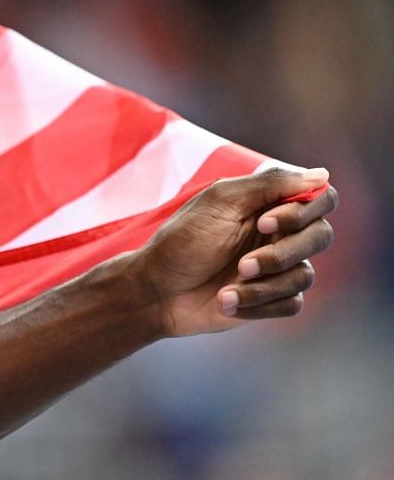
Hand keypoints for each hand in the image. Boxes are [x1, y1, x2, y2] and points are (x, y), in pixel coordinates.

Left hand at [134, 164, 336, 337]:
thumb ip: (270, 184)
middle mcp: (279, 234)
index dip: (303, 212)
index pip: (320, 199)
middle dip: (282, 254)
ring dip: (264, 285)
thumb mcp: (220, 202)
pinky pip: (292, 303)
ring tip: (227, 287)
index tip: (263, 223)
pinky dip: (259, 304)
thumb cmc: (182, 241)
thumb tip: (322, 175)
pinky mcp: (272, 298)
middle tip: (243, 265)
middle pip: (321, 237)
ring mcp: (277, 267)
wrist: (156, 291)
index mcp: (268, 205)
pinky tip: (227, 301)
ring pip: (305, 275)